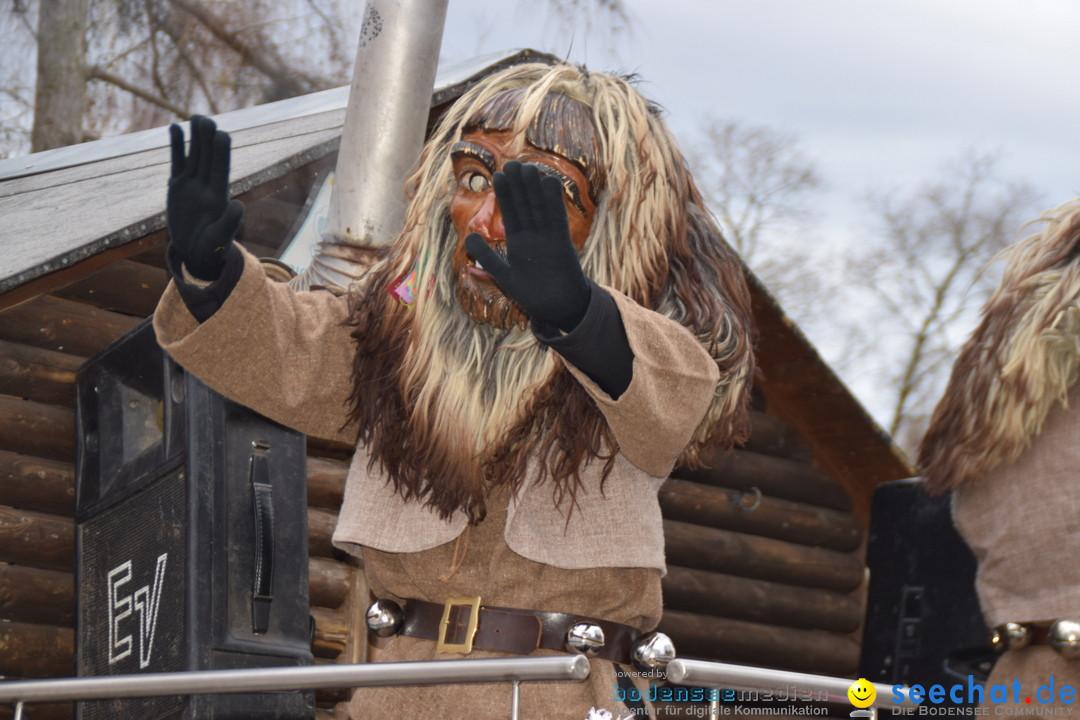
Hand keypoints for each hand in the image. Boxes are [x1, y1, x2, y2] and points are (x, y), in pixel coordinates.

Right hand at [166, 115, 242, 280]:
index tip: (221, 134)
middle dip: (207, 139)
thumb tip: (238, 205)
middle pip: (207, 158)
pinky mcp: (177, 186)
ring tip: (195, 116)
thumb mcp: (220, 238)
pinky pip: (177, 162)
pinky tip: (174, 128)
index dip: (221, 153)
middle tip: (205, 118)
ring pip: (193, 156)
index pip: (220, 170)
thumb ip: (230, 222)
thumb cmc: (212, 249)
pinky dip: (176, 146)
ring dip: (195, 137)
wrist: (196, 253)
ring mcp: (192, 185)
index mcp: (219, 197)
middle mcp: (207, 186)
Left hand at [464, 161, 590, 331]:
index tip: (498, 175)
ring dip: (535, 188)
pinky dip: (553, 202)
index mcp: (518, 242)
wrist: (558, 308)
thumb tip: (468, 243)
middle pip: (525, 206)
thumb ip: (488, 260)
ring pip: (539, 208)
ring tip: (529, 167)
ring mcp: (548, 238)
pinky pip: (557, 219)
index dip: (504, 194)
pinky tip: (550, 183)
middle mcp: (533, 236)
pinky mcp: (562, 243)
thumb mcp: (505, 277)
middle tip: (512, 163)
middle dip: (519, 186)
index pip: (510, 213)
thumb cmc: (532, 294)